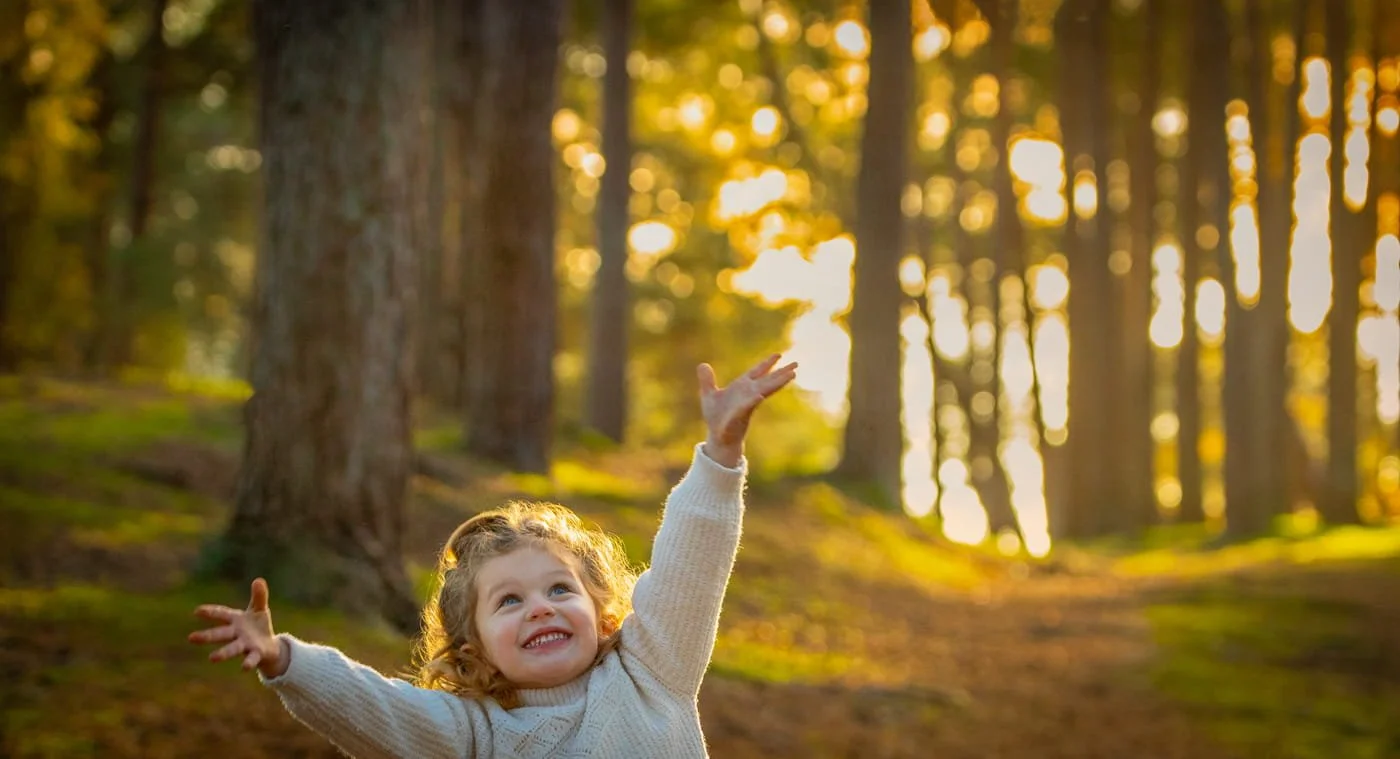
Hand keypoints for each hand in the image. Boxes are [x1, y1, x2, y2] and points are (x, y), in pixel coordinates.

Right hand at [188, 577, 287, 678]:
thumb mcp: (259, 609)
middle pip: (221, 634)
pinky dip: (248, 662)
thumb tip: (259, 580)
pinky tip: (244, 667)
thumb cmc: (258, 625)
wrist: (269, 646)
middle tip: (191, 638)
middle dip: (207, 636)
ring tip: (211, 658)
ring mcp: (245, 644)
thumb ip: (259, 596)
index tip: (196, 611)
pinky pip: (251, 658)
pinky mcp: (256, 653)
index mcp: (235, 620)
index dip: (210, 612)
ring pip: (232, 648)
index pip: (221, 614)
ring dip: (223, 653)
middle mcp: (237, 633)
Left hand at [698, 353, 797, 467]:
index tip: (779, 355)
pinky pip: (747, 406)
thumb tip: (703, 365)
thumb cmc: (716, 417)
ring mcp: (747, 404)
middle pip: (768, 380)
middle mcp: (749, 394)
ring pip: (765, 391)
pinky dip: (753, 401)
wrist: (718, 437)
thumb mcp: (708, 395)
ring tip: (792, 375)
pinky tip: (759, 396)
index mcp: (742, 387)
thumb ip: (707, 380)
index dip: (767, 364)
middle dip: (781, 372)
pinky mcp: (741, 416)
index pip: (757, 372)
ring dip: (777, 383)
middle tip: (796, 364)